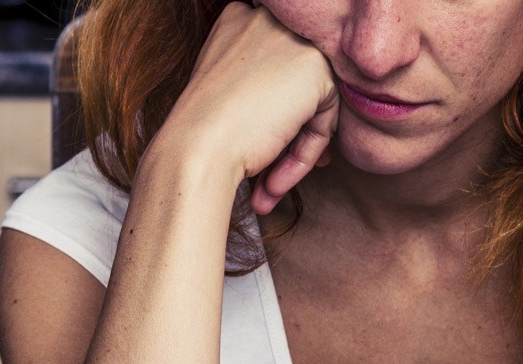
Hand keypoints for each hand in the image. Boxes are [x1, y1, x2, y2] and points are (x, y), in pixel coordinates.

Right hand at [162, 2, 338, 214]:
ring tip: (269, 185)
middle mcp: (266, 19)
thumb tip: (302, 115)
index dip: (273, 111)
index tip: (262, 147)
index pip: (276, 68)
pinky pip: (325, 119)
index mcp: (238, 19)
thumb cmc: (203, 133)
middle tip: (272, 178)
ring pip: (313, 104)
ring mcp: (293, 39)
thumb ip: (262, 90)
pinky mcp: (316, 67)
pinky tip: (274, 178)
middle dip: (289, 135)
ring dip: (294, 152)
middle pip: (296, 85)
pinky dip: (305, 155)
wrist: (196, 150)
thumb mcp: (228, 95)